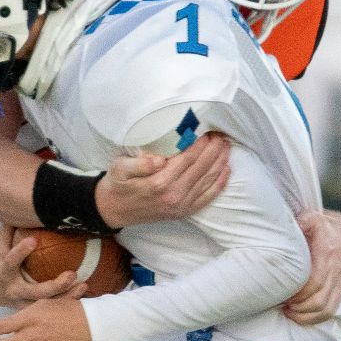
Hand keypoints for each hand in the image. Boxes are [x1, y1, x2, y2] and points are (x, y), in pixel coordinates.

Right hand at [0, 226, 86, 308]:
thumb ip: (9, 227)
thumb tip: (21, 205)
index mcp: (4, 270)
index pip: (11, 260)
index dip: (21, 251)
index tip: (33, 240)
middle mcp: (14, 289)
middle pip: (35, 291)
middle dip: (54, 286)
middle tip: (72, 274)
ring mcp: (24, 303)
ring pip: (47, 305)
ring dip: (67, 297)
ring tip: (84, 285)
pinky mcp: (33, 311)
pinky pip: (52, 309)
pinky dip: (67, 303)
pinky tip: (83, 293)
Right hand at [95, 131, 230, 227]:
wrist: (114, 210)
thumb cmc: (118, 184)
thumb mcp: (120, 168)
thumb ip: (139, 163)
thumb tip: (159, 159)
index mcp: (160, 182)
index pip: (188, 158)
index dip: (200, 143)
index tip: (206, 130)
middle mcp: (174, 195)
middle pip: (202, 167)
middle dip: (214, 149)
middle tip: (220, 134)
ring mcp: (181, 205)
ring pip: (208, 180)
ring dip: (220, 161)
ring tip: (226, 146)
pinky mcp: (184, 211)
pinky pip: (208, 197)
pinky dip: (220, 183)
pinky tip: (226, 169)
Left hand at [285, 210, 340, 324]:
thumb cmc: (324, 227)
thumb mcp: (313, 218)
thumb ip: (303, 222)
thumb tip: (293, 227)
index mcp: (328, 255)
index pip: (315, 282)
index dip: (299, 293)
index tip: (283, 295)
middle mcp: (336, 272)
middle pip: (318, 301)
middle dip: (298, 307)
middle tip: (282, 305)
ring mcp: (340, 283)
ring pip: (326, 310)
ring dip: (305, 316)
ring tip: (289, 312)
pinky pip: (331, 311)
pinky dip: (315, 319)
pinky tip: (299, 317)